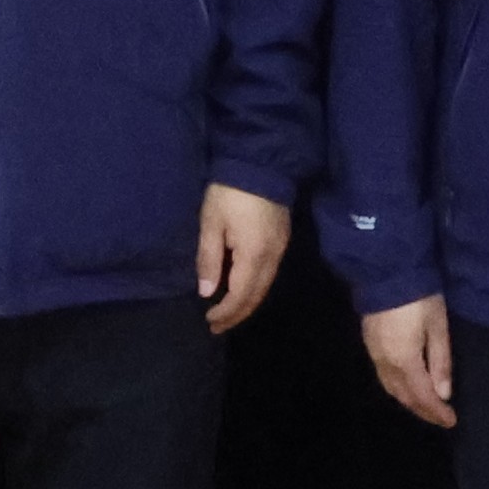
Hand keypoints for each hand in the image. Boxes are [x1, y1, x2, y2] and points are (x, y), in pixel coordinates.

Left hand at [196, 185, 292, 333]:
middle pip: (257, 296)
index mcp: (253, 255)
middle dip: (237, 314)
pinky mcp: (282, 239)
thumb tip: (206, 292)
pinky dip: (255, 288)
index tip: (208, 320)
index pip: (240, 295)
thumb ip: (209, 259)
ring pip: (265, 286)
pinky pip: (270, 274)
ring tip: (228, 313)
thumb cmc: (230, 193)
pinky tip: (243, 289)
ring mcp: (281, 248)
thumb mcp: (211, 223)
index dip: (225, 312)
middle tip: (218, 326)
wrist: (261, 163)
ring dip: (247, 303)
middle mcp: (272, 257)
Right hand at [363, 296, 457, 426]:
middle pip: (404, 396)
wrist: (387, 272)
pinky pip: (383, 376)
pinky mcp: (369, 344)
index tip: (451, 421)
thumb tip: (443, 394)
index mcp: (404, 360)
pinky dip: (397, 387)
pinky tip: (406, 385)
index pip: (422, 396)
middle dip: (422, 410)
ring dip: (408, 401)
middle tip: (440, 417)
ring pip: (390, 388)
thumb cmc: (419, 298)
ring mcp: (374, 353)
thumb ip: (440, 362)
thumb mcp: (437, 327)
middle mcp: (385, 363)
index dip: (436, 411)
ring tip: (425, 405)